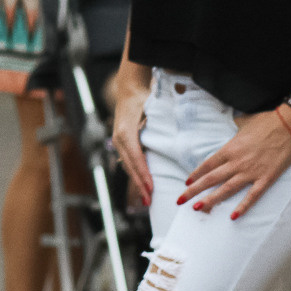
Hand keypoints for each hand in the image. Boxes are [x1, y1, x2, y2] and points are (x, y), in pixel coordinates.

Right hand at [111, 81, 151, 204]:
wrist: (129, 89)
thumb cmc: (144, 99)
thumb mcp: (151, 111)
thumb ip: (157, 126)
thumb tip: (172, 141)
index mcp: (126, 132)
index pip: (136, 158)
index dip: (143, 174)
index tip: (151, 188)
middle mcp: (119, 138)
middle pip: (130, 166)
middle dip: (140, 184)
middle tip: (149, 201)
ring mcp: (118, 140)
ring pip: (128, 166)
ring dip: (137, 182)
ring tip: (146, 197)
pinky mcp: (122, 142)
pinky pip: (128, 161)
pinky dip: (135, 173)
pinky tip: (141, 183)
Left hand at [180, 108, 290, 217]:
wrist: (288, 125)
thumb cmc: (265, 122)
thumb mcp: (242, 125)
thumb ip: (235, 134)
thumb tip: (232, 131)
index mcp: (229, 149)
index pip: (207, 165)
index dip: (196, 174)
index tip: (186, 182)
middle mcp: (236, 162)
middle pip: (211, 178)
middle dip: (194, 190)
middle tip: (180, 200)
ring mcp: (251, 171)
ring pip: (226, 189)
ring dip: (211, 199)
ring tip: (198, 208)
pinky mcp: (266, 178)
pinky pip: (252, 195)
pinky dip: (243, 206)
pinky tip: (234, 216)